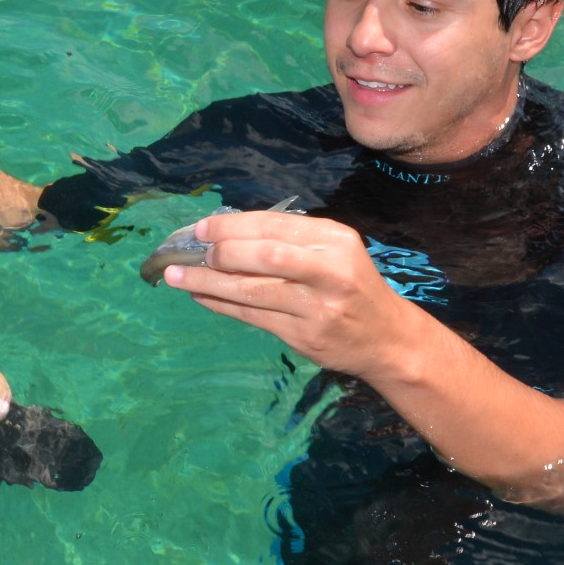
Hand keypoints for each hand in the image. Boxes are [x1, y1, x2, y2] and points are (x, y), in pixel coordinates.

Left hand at [161, 210, 405, 381]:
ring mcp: (318, 307)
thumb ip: (290, 242)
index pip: (275, 225)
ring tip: (176, 276)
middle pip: (265, 255)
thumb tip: (226, 234)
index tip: (201, 228)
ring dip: (208, 282)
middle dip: (221, 251)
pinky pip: (253, 316)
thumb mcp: (334, 252)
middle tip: (190, 252)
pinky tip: (200, 297)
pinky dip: (221, 305)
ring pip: (252, 290)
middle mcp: (330, 270)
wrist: (387, 339)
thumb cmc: (352, 287)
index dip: (233, 225)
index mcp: (335, 240)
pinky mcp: (305, 336)